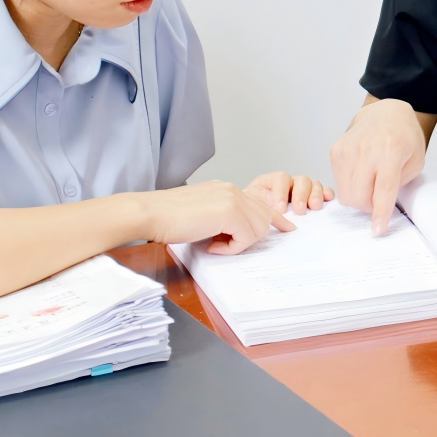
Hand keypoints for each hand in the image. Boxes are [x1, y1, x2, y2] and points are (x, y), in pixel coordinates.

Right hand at [137, 180, 294, 254]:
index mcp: (225, 189)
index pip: (260, 202)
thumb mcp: (201, 214)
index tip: (287, 227)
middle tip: (227, 246)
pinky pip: (245, 237)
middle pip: (264, 216)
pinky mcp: (229, 212)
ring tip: (214, 245)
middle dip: (253, 236)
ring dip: (239, 243)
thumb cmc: (167, 218)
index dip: (276, 218)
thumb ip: (220, 219)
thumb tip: (232, 235)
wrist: (150, 213)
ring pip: (258, 228)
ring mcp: (232, 198)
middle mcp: (232, 190)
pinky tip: (211, 247)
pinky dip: (231, 248)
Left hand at [248, 171, 334, 214]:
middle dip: (301, 195)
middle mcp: (290, 183)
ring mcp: (303, 189)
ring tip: (314, 207)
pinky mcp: (313, 198)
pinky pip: (324, 191)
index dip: (281, 192)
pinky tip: (328, 198)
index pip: (281, 178)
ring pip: (313, 184)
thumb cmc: (255, 214)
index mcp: (272, 182)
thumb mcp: (253, 208)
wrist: (255, 220)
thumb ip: (260, 207)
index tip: (280, 209)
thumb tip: (269, 212)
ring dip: (315, 195)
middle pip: (301, 180)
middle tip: (299, 210)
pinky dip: (326, 193)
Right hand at [330, 98, 427, 234]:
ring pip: (346, 193)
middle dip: (369, 207)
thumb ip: (400, 185)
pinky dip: (350, 185)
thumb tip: (383, 209)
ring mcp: (348, 149)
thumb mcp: (415, 161)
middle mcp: (366, 149)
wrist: (386, 113)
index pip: (383, 190)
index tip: (378, 230)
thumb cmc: (404, 138)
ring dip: (359, 197)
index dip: (380, 213)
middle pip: (359, 196)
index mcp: (391, 151)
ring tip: (371, 183)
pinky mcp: (336, 150)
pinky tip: (361, 173)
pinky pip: (338, 183)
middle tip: (378, 199)